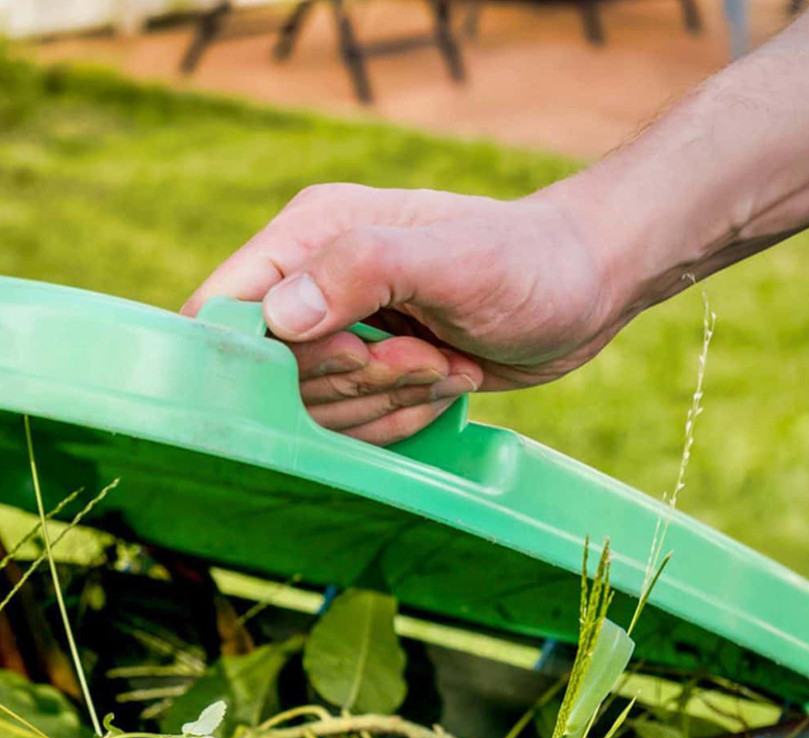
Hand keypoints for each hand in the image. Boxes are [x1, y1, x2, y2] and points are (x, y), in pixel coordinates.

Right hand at [184, 185, 624, 443]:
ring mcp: (332, 332)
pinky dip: (397, 419)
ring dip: (383, 402)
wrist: (588, 285)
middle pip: (269, 377)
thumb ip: (362, 270)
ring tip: (443, 361)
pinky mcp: (359, 374)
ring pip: (307, 411)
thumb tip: (278, 317)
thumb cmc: (531, 259)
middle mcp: (306, 283)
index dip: (259, 356)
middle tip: (424, 355)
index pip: (220, 309)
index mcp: (307, 236)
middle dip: (352, 382)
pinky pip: (344, 429)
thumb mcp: (454, 260)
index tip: (345, 355)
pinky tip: (442, 381)